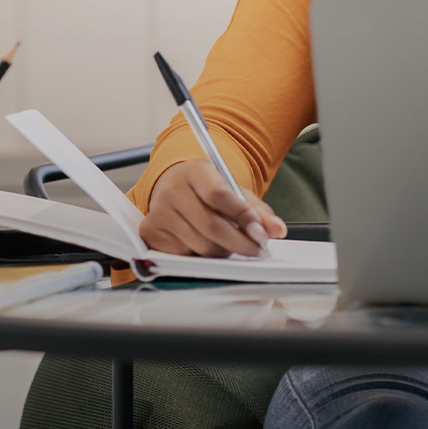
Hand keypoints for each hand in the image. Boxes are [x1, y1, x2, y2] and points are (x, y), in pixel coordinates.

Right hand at [138, 160, 286, 257]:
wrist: (173, 185)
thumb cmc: (205, 189)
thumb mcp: (233, 191)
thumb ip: (257, 211)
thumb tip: (276, 230)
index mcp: (195, 172)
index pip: (220, 195)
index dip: (243, 216)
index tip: (261, 233)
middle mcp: (172, 191)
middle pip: (211, 226)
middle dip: (240, 244)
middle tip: (256, 249)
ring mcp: (158, 213)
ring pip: (201, 246)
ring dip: (222, 251)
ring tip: (227, 243)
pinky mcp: (150, 232)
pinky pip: (185, 256)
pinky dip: (201, 255)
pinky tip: (203, 243)